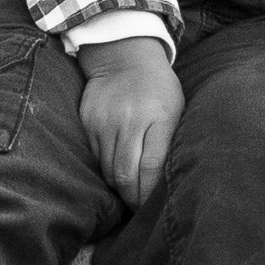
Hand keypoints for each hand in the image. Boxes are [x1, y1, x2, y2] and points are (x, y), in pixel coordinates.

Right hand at [77, 33, 185, 207]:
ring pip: (108, 172)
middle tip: (138, 209)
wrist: (124, 55)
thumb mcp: (176, 108)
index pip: (152, 168)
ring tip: (129, 193)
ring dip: (119, 188)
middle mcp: (130, 121)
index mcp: (159, 117)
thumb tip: (167, 182)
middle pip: (126, 176)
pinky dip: (106, 170)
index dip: (150, 194)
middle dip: (132, 199)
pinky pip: (96, 158)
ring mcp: (106, 122)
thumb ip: (170, 142)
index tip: (152, 207)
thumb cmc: (158, 87)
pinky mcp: (88, 123)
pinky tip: (115, 172)